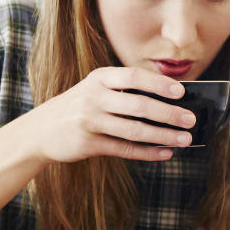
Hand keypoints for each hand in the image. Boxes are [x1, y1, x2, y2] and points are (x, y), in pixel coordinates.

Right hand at [26, 66, 197, 163]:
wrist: (39, 130)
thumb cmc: (78, 107)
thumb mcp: (95, 90)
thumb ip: (125, 92)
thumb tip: (169, 101)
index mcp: (99, 78)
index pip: (133, 76)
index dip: (158, 83)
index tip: (181, 92)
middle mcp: (93, 97)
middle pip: (139, 105)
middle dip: (169, 113)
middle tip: (190, 120)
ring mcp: (89, 121)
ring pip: (134, 130)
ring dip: (163, 136)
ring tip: (184, 139)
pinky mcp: (88, 144)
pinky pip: (124, 149)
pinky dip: (148, 152)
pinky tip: (165, 153)